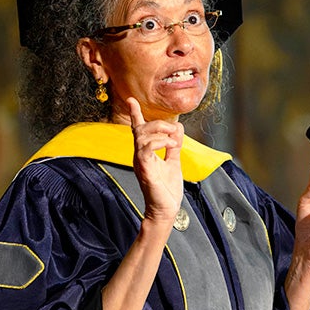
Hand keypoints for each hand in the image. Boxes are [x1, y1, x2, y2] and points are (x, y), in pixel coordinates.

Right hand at [128, 98, 183, 223]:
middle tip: (174, 129)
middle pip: (141, 129)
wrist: (166, 210)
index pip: (138, 130)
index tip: (131, 100)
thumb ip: (174, 146)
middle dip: (158, 123)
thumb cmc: (166, 190)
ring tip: (174, 140)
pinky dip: (159, 142)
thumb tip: (178, 127)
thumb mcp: (173, 162)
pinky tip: (170, 145)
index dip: (134, 114)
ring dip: (160, 132)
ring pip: (142, 136)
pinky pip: (145, 149)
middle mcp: (140, 155)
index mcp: (145, 153)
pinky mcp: (144, 170)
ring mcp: (140, 162)